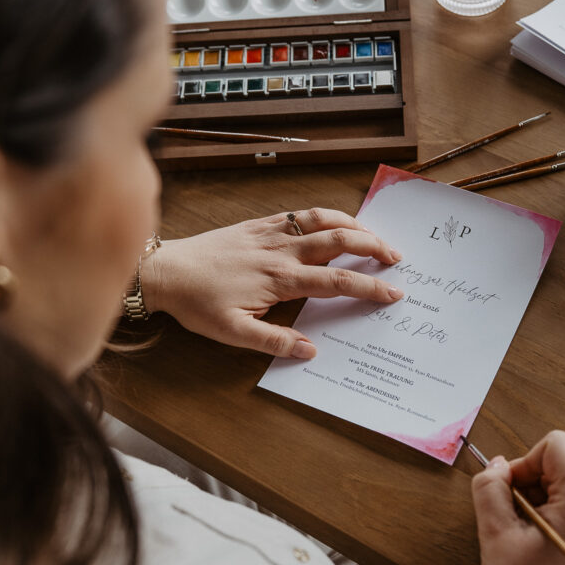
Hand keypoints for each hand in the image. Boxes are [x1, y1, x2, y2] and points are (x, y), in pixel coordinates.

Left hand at [140, 208, 403, 357]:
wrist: (167, 271)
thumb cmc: (197, 304)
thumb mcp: (232, 333)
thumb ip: (273, 340)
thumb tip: (310, 350)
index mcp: (280, 279)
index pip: (336, 281)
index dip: (368, 287)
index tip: (392, 293)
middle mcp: (281, 251)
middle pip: (339, 242)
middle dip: (373, 248)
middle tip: (397, 258)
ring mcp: (271, 233)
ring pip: (322, 220)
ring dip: (355, 225)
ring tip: (376, 236)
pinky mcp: (259, 224)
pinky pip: (300, 213)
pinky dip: (325, 214)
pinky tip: (336, 221)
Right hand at [471, 430, 564, 564]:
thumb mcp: (495, 533)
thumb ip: (489, 488)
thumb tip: (496, 466)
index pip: (556, 446)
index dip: (523, 460)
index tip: (506, 491)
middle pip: (556, 467)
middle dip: (524, 483)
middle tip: (505, 519)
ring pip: (556, 488)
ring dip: (529, 502)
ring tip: (515, 538)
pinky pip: (562, 509)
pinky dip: (539, 517)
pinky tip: (526, 547)